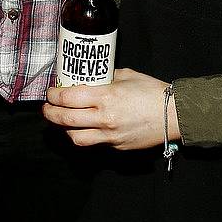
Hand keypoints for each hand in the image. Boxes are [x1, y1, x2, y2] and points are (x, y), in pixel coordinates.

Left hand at [43, 68, 180, 150]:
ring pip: (76, 137)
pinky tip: (84, 127)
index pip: (69, 98)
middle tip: (47, 108)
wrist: (174, 114)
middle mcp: (104, 118)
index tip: (50, 92)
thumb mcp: (127, 75)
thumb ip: (107, 77)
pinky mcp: (117, 146)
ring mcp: (110, 135)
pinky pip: (94, 142)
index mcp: (106, 96)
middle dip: (50, 113)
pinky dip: (85, 135)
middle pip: (66, 119)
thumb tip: (93, 77)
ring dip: (64, 128)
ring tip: (62, 120)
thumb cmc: (152, 91)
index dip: (54, 95)